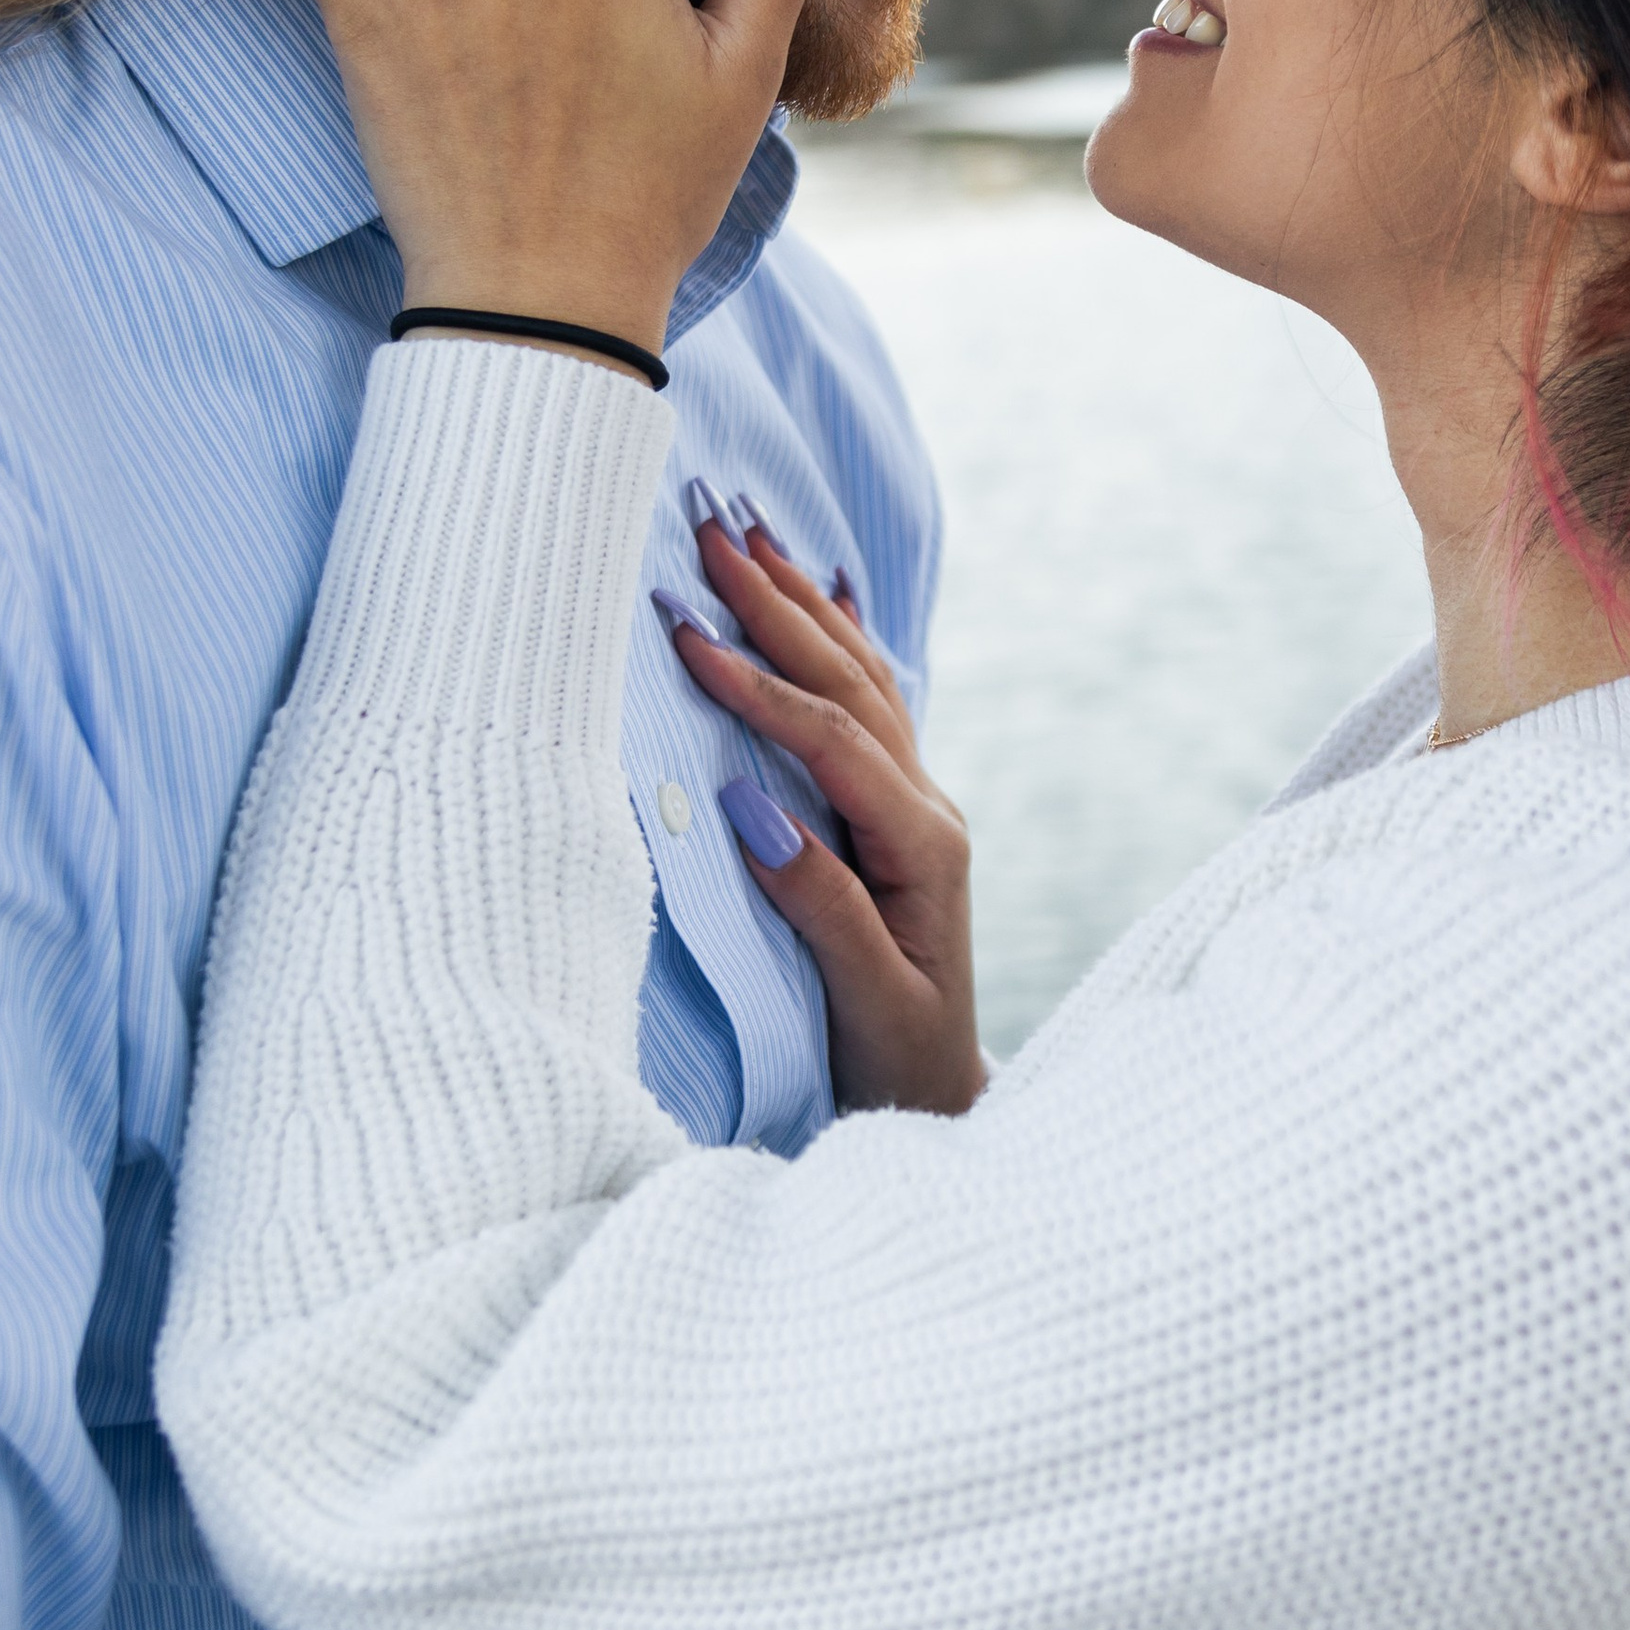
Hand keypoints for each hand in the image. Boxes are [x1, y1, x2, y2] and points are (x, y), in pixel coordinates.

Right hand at [663, 508, 982, 1113]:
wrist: (941, 1100)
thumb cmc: (897, 1061)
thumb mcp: (862, 996)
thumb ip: (816, 900)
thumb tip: (749, 806)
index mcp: (921, 845)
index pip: (831, 740)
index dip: (760, 686)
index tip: (688, 636)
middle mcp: (925, 809)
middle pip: (850, 682)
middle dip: (776, 603)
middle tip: (711, 529)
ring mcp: (914, 806)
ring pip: (860, 679)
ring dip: (801, 602)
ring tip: (749, 533)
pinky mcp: (894, 816)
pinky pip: (869, 704)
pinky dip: (841, 638)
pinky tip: (827, 592)